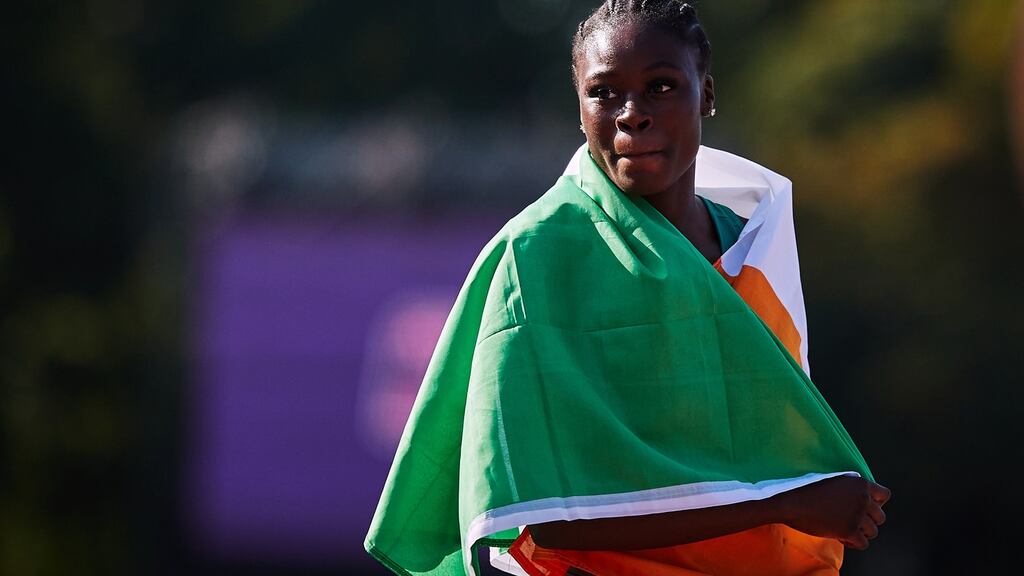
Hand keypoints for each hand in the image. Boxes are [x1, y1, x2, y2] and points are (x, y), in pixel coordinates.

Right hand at [773, 475, 890, 549]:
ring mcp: (857, 515)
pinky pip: (863, 543)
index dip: (876, 503)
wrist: (791, 503)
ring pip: (873, 532)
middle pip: (881, 517)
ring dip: (860, 533)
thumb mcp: (832, 480)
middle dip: (868, 521)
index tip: (864, 508)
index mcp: (860, 484)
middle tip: (852, 522)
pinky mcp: (849, 530)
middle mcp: (862, 498)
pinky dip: (853, 543)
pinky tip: (840, 538)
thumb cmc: (806, 490)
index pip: (885, 495)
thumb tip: (862, 494)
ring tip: (845, 530)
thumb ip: (851, 486)